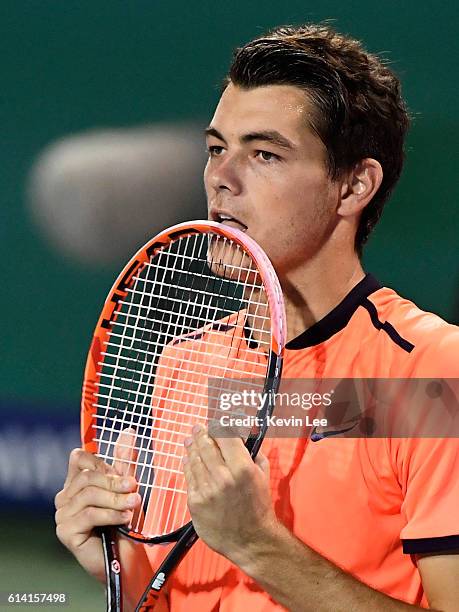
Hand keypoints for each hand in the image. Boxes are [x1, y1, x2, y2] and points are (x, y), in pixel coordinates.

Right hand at [54, 429, 140, 580]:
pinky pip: (89, 514)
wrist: (126, 559)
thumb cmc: (124, 523)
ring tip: (134, 505)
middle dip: (114, 482)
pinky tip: (124, 518)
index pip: (79, 458)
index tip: (124, 476)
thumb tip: (129, 431)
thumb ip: (125, 460)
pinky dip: (111, 514)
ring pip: (89, 494)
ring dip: (116, 499)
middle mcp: (65, 497)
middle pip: (86, 476)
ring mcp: (62, 515)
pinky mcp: (65, 531)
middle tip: (135, 489)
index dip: (102, 463)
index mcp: (76, 483)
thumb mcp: (126, 487)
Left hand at [182, 425, 276, 564]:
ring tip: (190, 439)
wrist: (251, 540)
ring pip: (194, 459)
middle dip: (201, 433)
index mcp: (242, 468)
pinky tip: (187, 459)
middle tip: (198, 427)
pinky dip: (188, 465)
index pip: (225, 436)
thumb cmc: (258, 507)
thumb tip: (243, 434)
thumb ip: (252, 452)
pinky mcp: (195, 502)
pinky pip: (189, 477)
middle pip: (206, 445)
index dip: (219, 425)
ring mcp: (207, 490)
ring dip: (191, 446)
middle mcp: (223, 477)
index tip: (216, 422)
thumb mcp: (262, 474)